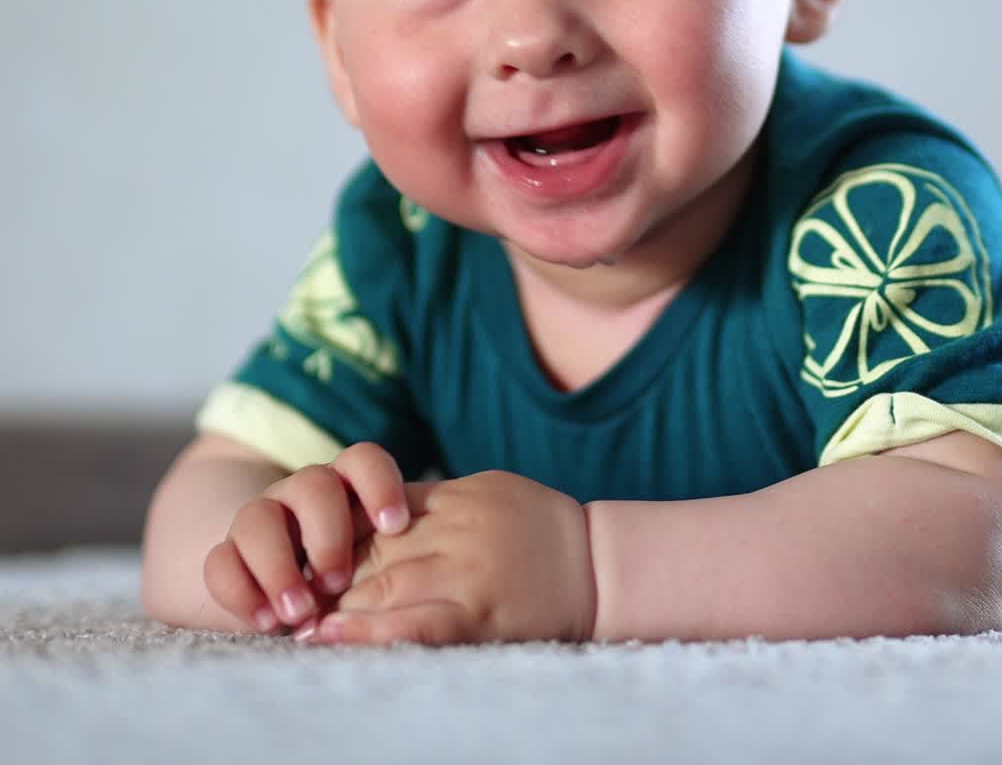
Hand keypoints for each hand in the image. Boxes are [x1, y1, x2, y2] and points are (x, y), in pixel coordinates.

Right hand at [203, 441, 409, 633]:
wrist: (284, 585)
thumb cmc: (355, 574)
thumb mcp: (380, 560)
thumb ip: (396, 561)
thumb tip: (431, 592)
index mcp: (346, 483)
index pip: (363, 459)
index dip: (380, 485)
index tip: (396, 525)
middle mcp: (302, 493)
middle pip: (312, 486)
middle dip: (326, 534)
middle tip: (338, 581)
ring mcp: (261, 519)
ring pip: (257, 517)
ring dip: (278, 566)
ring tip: (299, 612)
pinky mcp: (226, 555)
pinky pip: (219, 561)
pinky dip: (240, 591)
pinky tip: (265, 623)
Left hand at [303, 471, 595, 645]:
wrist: (597, 563)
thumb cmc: (539, 526)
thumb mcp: (484, 492)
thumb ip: (431, 501)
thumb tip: (375, 511)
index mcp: (450, 500)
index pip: (374, 514)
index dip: (328, 538)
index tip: (294, 559)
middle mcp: (452, 531)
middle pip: (369, 553)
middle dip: (320, 578)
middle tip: (277, 599)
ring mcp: (465, 573)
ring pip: (383, 587)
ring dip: (330, 607)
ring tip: (290, 624)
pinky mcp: (479, 614)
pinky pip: (416, 625)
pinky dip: (370, 631)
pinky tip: (333, 637)